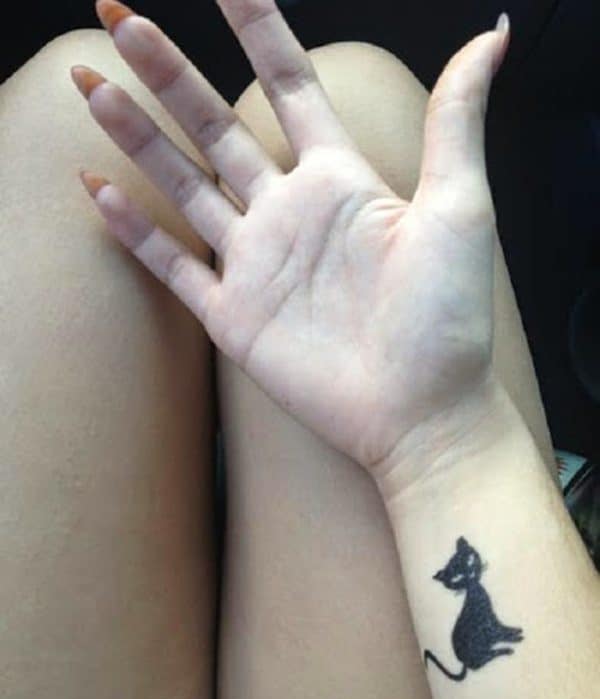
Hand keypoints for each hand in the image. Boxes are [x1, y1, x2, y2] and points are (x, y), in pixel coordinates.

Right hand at [73, 0, 509, 475]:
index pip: (289, 85)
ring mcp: (256, 264)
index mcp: (339, 180)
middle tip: (119, 17)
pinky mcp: (233, 316)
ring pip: (184, 185)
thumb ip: (456, 121)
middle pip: (217, 125)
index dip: (256, 30)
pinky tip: (97, 192)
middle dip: (169, 72)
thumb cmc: (447, 317)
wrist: (420, 410)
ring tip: (92, 86)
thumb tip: (496, 33)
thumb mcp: (460, 207)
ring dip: (137, 137)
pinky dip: (136, 232)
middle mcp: (289, 213)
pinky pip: (173, 265)